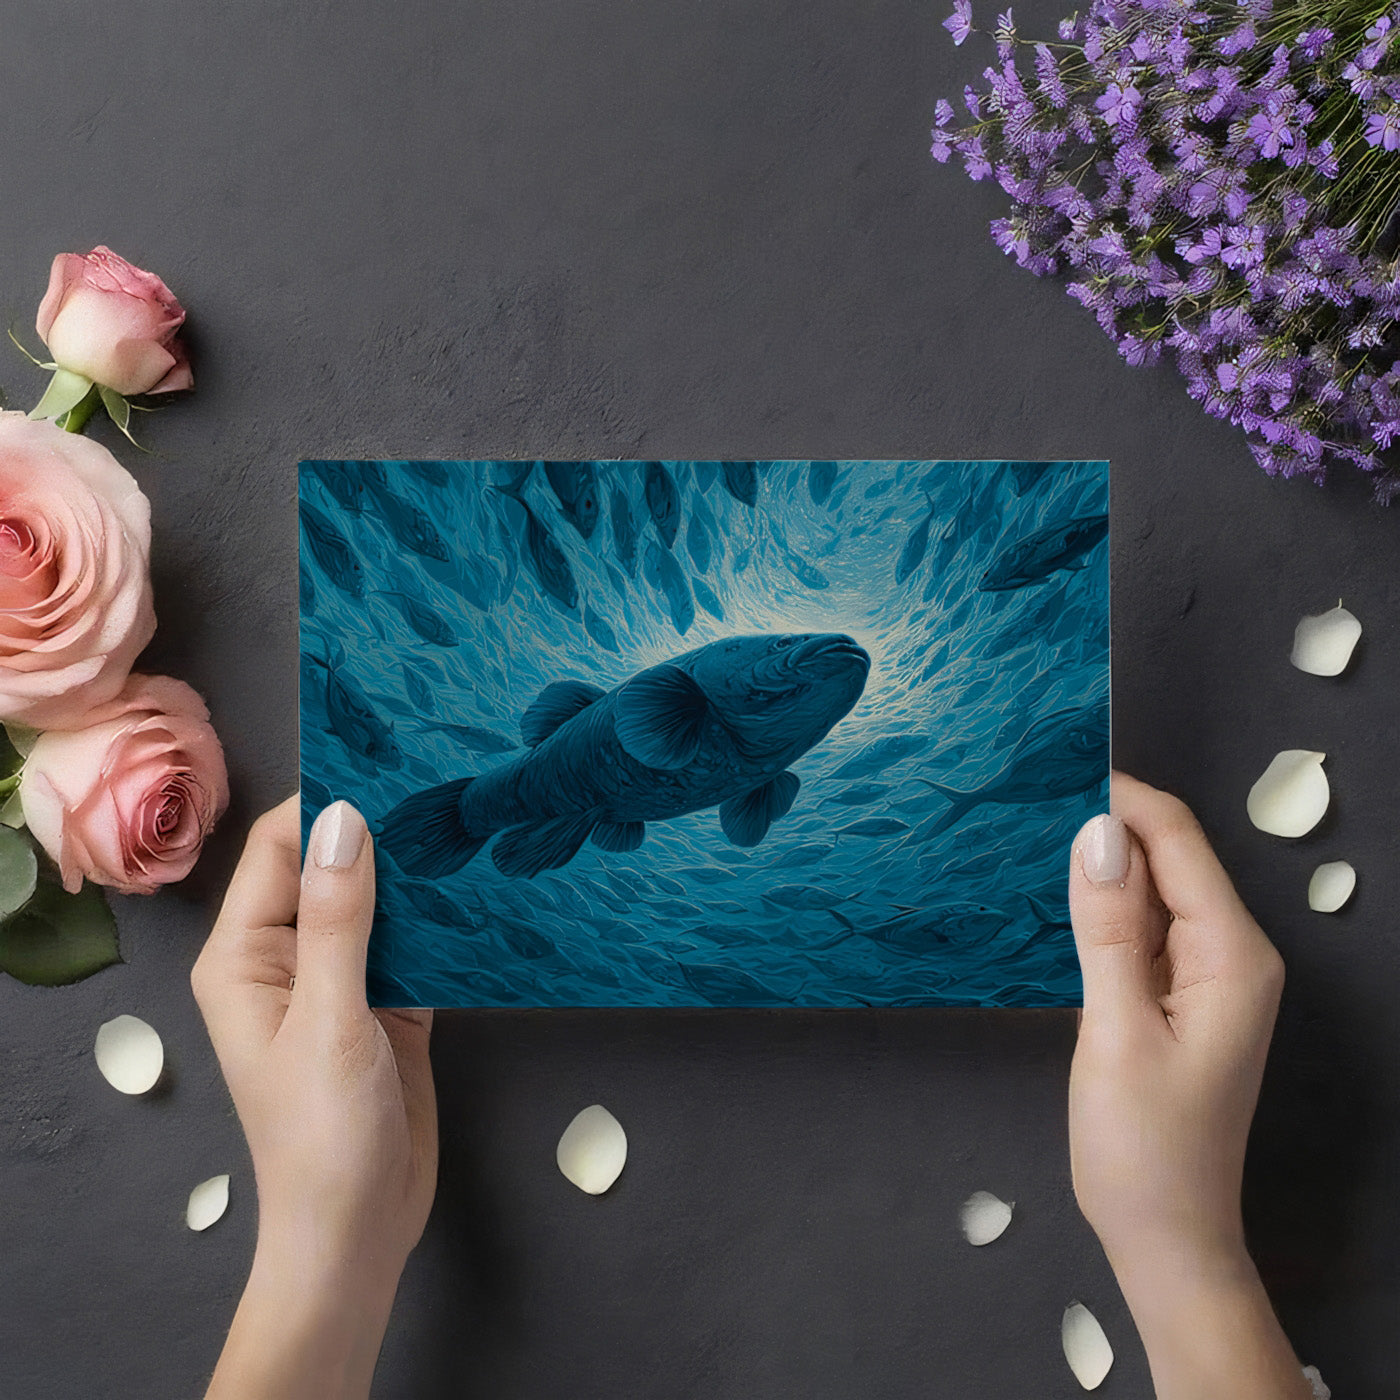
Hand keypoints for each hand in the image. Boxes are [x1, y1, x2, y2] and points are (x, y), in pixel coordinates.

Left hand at [192, 796, 437, 1399]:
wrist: (359, 1231)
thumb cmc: (323, 1137)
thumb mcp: (330, 1019)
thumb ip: (340, 919)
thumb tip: (347, 817)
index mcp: (245, 957)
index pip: (278, 850)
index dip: (326, 806)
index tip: (389, 768)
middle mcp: (286, 959)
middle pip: (330, 867)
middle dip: (379, 831)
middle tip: (443, 789)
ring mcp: (339, 981)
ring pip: (376, 901)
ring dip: (415, 873)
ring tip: (468, 828)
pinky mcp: (387, 1005)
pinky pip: (411, 943)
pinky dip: (439, 921)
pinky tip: (479, 893)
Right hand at [1068, 772, 1310, 1399]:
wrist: (1164, 1234)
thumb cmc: (1144, 1147)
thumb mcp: (1117, 1030)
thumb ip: (1110, 927)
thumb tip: (1098, 830)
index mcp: (1232, 954)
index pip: (1177, 840)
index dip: (1119, 796)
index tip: (1048, 766)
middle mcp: (1230, 952)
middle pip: (1168, 856)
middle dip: (1105, 822)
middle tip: (1025, 795)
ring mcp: (1205, 975)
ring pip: (1151, 889)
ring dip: (1098, 861)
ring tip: (1029, 833)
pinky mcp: (1176, 995)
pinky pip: (1141, 927)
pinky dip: (1101, 906)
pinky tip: (1057, 897)